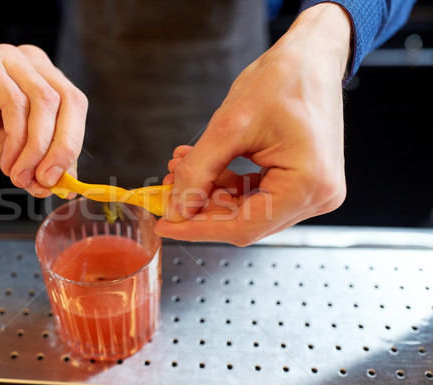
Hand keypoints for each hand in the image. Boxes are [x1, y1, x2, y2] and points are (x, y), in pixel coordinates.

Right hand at [0, 44, 87, 196]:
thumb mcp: (16, 155)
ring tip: (20, 176)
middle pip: (67, 100)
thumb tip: (65, 187)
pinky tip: (5, 161)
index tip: (61, 182)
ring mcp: (9, 58)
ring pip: (43, 101)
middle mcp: (33, 63)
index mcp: (48, 79)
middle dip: (61, 147)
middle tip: (45, 180)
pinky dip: (15, 138)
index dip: (73, 144)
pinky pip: (12, 101)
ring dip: (36, 147)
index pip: (75, 106)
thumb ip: (42, 165)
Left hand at [155, 3, 350, 244]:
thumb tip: (176, 209)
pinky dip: (229, 185)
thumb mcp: (229, 126)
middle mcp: (318, 196)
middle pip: (245, 222)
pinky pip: (259, 195)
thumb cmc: (283, 79)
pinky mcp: (304, 183)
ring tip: (183, 167)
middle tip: (168, 189)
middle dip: (201, 205)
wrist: (311, 56)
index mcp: (307, 185)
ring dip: (212, 193)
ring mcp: (313, 191)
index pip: (242, 227)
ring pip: (248, 210)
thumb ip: (198, 173)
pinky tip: (206, 166)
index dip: (198, 228)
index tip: (165, 225)